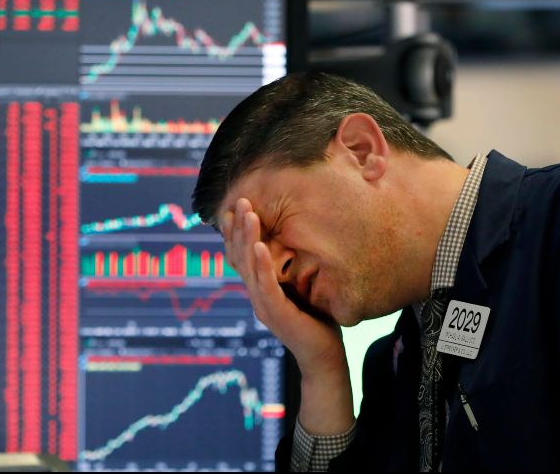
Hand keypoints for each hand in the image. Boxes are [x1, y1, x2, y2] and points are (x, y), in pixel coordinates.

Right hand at [222, 198, 346, 379]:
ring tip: (249, 213)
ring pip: (249, 267)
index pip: (241, 256)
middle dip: (240, 227)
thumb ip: (292, 270)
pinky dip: (261, 264)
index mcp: (260, 290)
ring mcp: (264, 306)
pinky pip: (266, 286)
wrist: (324, 359)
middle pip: (240, 257)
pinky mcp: (277, 315)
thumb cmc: (317, 322)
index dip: (236, 232)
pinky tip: (260, 245)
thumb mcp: (302, 289)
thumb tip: (296, 242)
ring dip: (247, 237)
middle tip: (241, 200)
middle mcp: (257, 296)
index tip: (235, 207)